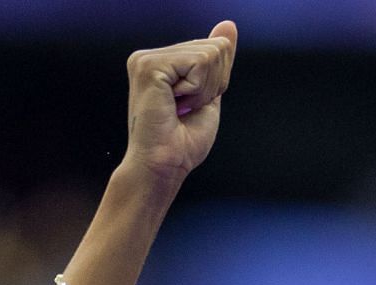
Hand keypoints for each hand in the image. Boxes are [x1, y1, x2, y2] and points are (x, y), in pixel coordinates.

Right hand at [123, 20, 236, 184]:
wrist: (164, 167)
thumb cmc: (183, 143)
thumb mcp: (209, 94)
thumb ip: (218, 60)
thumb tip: (228, 25)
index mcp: (161, 61)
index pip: (214, 49)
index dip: (216, 82)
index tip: (191, 107)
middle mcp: (149, 55)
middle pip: (215, 48)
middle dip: (212, 85)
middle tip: (186, 110)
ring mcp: (146, 59)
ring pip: (210, 54)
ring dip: (204, 90)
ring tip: (179, 110)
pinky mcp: (149, 65)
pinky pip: (199, 62)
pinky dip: (197, 90)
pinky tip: (175, 105)